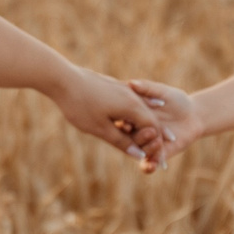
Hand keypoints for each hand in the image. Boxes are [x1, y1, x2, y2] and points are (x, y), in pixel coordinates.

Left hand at [47, 67, 166, 164]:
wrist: (63, 78)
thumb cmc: (80, 106)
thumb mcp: (100, 129)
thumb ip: (121, 142)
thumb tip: (139, 155)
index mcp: (132, 107)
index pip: (152, 127)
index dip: (159, 141)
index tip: (163, 153)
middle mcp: (131, 96)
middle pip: (151, 115)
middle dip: (160, 130)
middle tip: (170, 141)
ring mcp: (122, 89)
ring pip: (142, 105)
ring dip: (151, 117)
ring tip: (160, 126)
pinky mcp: (113, 85)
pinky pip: (132, 98)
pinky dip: (140, 106)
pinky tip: (142, 104)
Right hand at [126, 80, 200, 169]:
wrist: (194, 115)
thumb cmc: (177, 100)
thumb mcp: (163, 91)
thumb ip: (148, 88)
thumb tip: (131, 83)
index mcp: (134, 117)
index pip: (124, 122)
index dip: (124, 124)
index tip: (126, 124)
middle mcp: (137, 132)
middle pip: (130, 139)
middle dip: (136, 137)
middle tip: (147, 132)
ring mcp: (147, 145)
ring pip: (140, 151)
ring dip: (146, 148)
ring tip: (157, 142)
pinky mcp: (158, 155)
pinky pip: (149, 164)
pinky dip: (149, 167)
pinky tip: (152, 166)